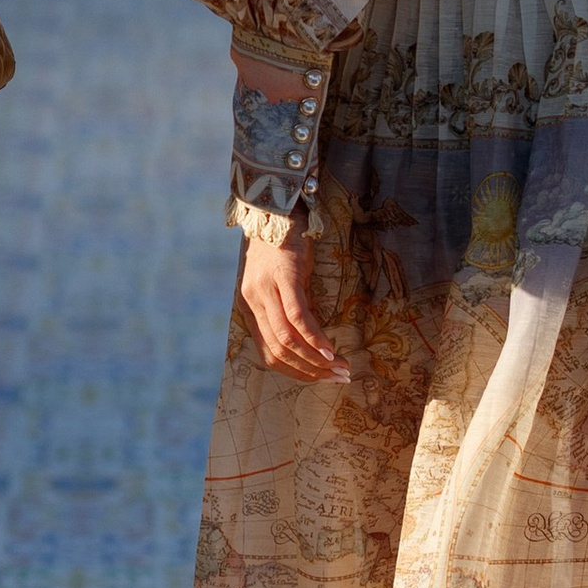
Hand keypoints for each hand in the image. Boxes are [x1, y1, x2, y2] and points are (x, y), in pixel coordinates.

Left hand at [240, 233, 349, 383]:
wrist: (274, 209)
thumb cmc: (279, 247)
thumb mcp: (276, 283)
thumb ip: (284, 309)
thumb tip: (309, 338)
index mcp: (248, 308)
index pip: (269, 354)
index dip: (296, 372)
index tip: (320, 379)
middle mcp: (252, 302)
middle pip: (279, 351)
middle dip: (310, 371)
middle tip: (337, 378)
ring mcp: (265, 290)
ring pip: (287, 338)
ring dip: (315, 359)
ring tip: (339, 367)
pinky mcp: (283, 277)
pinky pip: (297, 317)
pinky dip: (314, 338)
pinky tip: (329, 349)